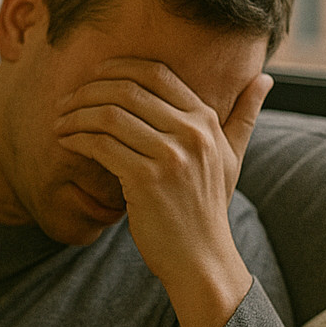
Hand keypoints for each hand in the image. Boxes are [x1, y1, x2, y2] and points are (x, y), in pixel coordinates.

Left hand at [53, 58, 273, 326]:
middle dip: (88, 91)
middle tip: (66, 101)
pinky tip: (66, 142)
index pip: (155, 73)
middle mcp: (191, 133)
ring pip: (109, 116)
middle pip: (126, 90)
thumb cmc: (207, 206)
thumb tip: (265, 79)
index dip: (117, 68)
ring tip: (60, 121)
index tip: (92, 76)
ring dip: (76, 115)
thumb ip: (244, 115)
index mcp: (206, 120)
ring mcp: (170, 156)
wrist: (201, 258)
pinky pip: (101, 145)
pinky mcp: (146, 180)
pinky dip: (78, 139)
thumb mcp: (232, 157)